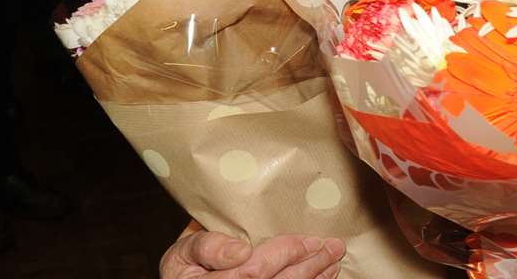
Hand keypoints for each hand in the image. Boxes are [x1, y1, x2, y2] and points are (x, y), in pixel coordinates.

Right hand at [160, 230, 343, 278]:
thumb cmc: (186, 267)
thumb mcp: (182, 251)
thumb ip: (207, 245)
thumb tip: (241, 250)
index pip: (250, 270)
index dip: (278, 256)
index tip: (304, 241)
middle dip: (305, 264)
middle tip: (330, 245)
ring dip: (313, 278)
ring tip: (333, 259)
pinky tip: (324, 276)